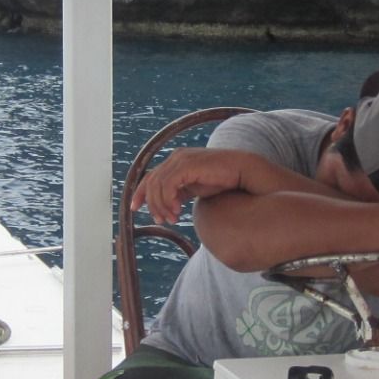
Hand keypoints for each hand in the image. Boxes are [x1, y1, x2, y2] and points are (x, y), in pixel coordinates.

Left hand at [132, 148, 256, 223]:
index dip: (139, 192)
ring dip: (161, 205)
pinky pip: (167, 185)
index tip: (134, 209)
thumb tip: (169, 205)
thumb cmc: (223, 181)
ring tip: (173, 218)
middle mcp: (176, 157)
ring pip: (157, 185)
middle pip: (151, 182)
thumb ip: (180, 193)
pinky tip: (178, 210)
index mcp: (176, 162)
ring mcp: (181, 159)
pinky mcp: (187, 164)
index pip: (150, 176)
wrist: (243, 173)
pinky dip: (168, 200)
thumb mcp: (195, 189)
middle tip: (162, 220)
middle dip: (152, 204)